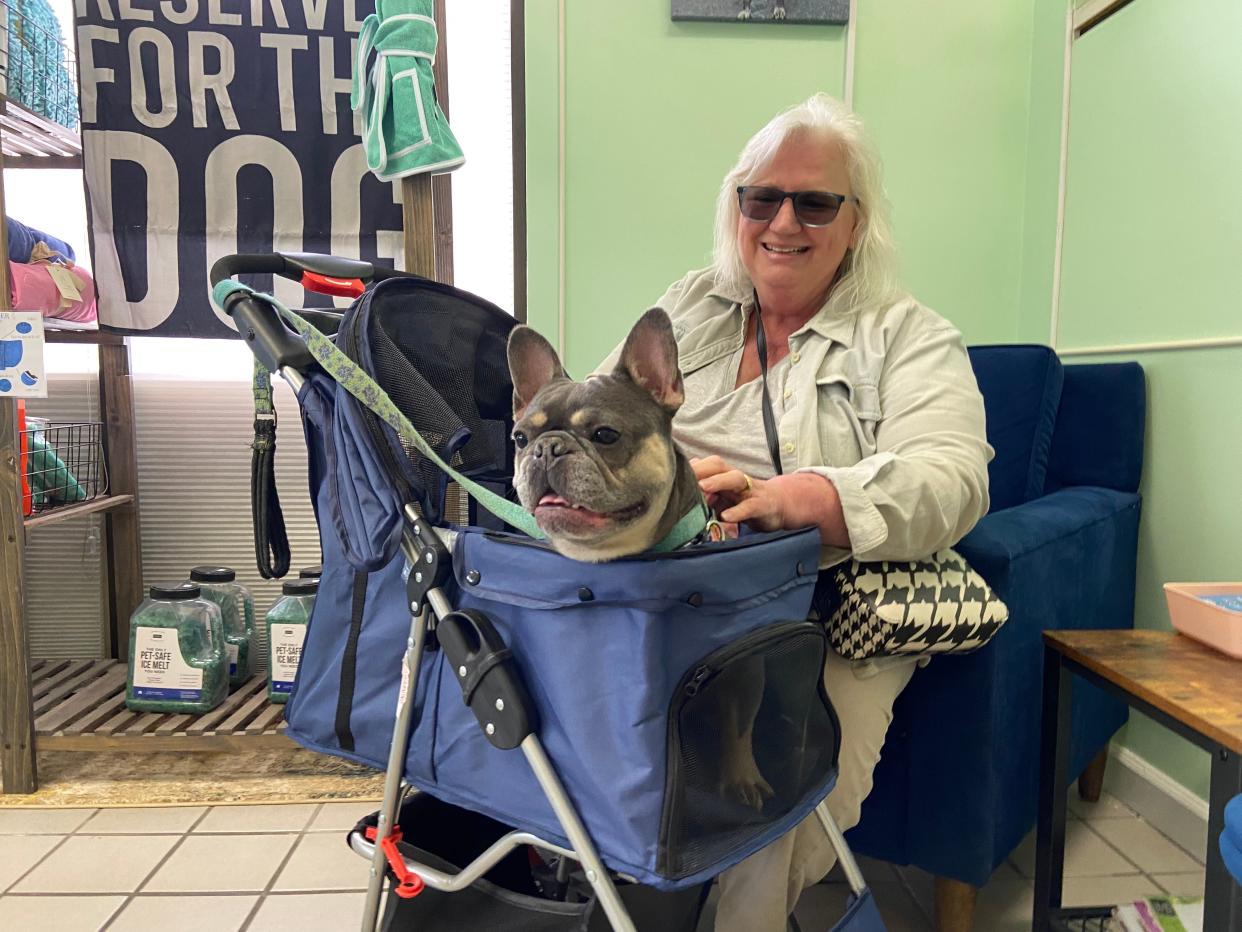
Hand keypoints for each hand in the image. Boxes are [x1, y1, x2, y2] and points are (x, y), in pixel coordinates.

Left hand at [691, 455, 841, 534]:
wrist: (779, 505)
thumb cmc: (744, 501)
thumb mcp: (723, 497)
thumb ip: (705, 494)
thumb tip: (681, 493)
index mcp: (724, 475)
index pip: (705, 465)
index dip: (690, 468)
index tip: (670, 473)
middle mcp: (736, 478)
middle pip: (717, 465)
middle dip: (701, 469)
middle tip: (685, 477)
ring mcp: (749, 490)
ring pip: (734, 478)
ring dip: (718, 482)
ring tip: (703, 488)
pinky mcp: (762, 504)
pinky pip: (749, 506)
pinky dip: (737, 511)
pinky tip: (726, 517)